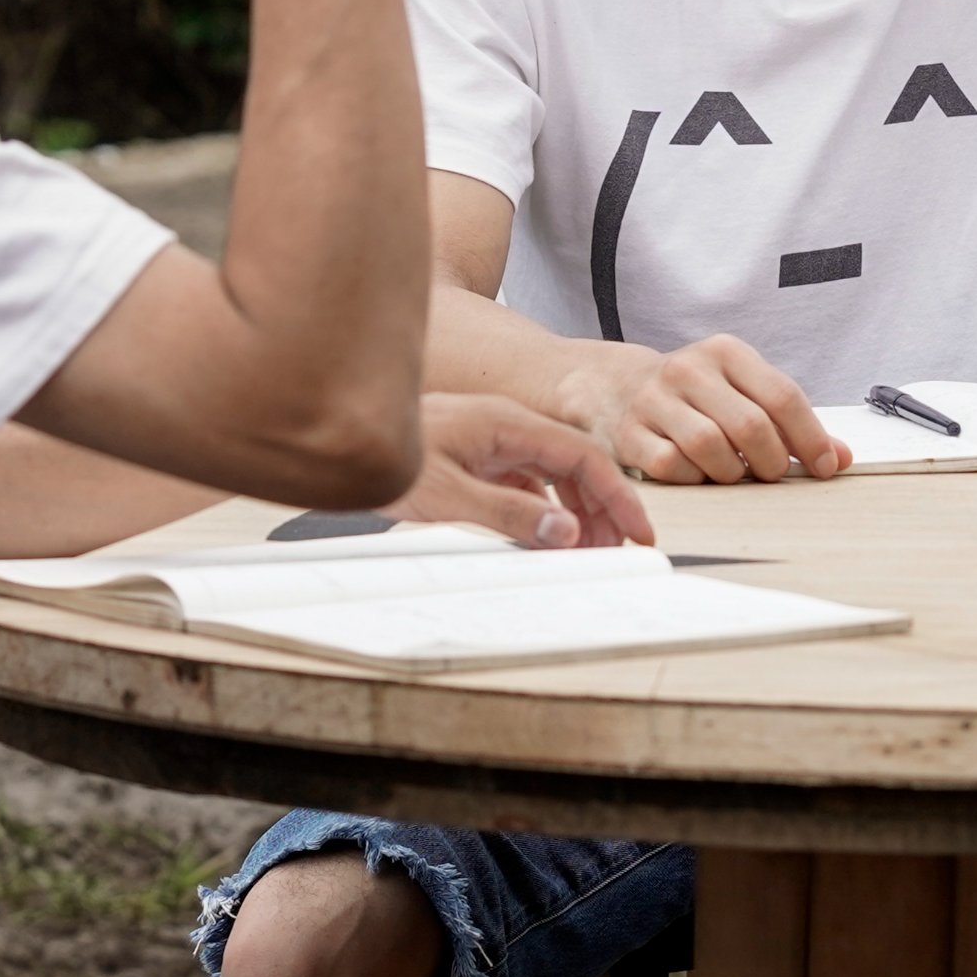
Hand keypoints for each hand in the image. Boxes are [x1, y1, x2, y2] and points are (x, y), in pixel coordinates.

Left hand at [387, 395, 656, 547]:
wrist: (339, 439)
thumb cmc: (388, 460)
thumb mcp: (447, 495)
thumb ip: (507, 515)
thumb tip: (565, 533)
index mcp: (509, 424)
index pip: (584, 457)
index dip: (618, 496)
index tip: (638, 532)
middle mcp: (508, 427)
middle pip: (576, 465)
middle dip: (603, 509)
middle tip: (617, 552)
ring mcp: (493, 441)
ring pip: (554, 475)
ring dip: (576, 511)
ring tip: (587, 551)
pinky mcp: (479, 458)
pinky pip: (528, 483)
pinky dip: (545, 511)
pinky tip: (545, 536)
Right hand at [560, 335, 846, 484]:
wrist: (610, 385)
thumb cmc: (691, 394)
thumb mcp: (741, 390)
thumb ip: (790, 421)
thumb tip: (840, 457)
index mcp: (725, 352)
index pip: (782, 395)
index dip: (810, 437)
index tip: (824, 466)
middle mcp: (688, 369)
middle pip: (750, 426)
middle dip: (772, 461)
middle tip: (772, 473)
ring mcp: (654, 400)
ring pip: (711, 448)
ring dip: (732, 473)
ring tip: (733, 473)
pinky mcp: (628, 433)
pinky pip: (673, 467)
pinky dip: (694, 479)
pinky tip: (698, 474)